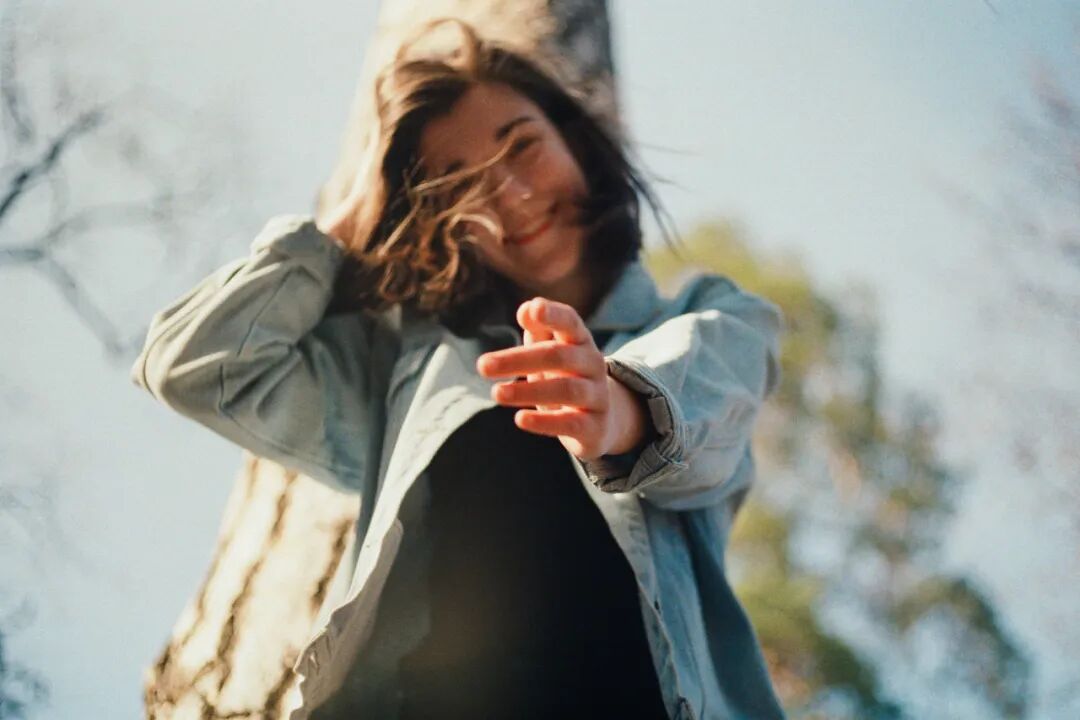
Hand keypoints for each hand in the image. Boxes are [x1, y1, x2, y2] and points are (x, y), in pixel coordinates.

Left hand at [476, 297, 647, 460]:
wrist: (601, 420)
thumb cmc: (565, 376)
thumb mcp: (550, 350)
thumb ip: (538, 329)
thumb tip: (525, 309)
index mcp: (580, 341)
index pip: (570, 322)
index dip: (553, 314)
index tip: (532, 310)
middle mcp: (593, 365)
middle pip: (558, 356)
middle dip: (518, 360)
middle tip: (482, 366)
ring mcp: (597, 396)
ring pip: (567, 390)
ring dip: (528, 391)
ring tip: (496, 393)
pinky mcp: (595, 427)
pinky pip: (571, 423)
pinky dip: (545, 422)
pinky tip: (520, 419)